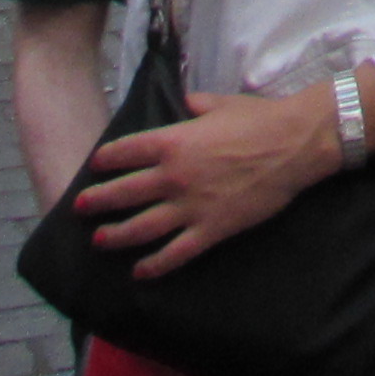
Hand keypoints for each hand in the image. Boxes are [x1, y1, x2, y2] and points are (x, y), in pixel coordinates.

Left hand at [75, 86, 336, 274]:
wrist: (293, 144)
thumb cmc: (258, 119)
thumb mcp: (221, 103)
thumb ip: (197, 105)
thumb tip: (187, 103)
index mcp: (173, 142)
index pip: (126, 152)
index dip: (106, 159)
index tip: (95, 165)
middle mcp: (173, 176)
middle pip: (124, 193)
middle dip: (98, 202)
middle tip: (81, 207)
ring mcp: (190, 207)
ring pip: (141, 228)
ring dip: (116, 236)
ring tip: (100, 240)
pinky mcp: (210, 230)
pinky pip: (174, 253)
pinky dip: (154, 265)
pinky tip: (140, 272)